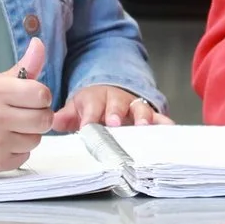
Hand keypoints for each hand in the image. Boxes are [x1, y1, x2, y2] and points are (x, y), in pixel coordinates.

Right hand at [0, 37, 53, 172]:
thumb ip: (24, 67)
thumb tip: (40, 43)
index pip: (42, 94)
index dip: (41, 97)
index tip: (31, 98)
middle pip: (44, 120)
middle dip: (39, 116)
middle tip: (24, 115)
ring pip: (36, 140)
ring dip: (28, 134)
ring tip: (10, 129)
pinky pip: (25, 156)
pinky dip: (18, 151)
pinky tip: (3, 142)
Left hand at [53, 83, 169, 131]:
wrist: (109, 94)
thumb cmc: (92, 106)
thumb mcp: (76, 108)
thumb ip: (66, 116)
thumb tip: (54, 121)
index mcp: (96, 98)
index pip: (92, 104)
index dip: (89, 115)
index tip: (86, 126)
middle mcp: (117, 100)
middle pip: (117, 104)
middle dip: (115, 113)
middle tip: (113, 123)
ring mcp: (135, 107)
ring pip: (140, 108)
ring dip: (142, 117)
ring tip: (143, 126)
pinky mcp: (150, 115)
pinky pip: (159, 117)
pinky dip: (165, 123)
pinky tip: (170, 129)